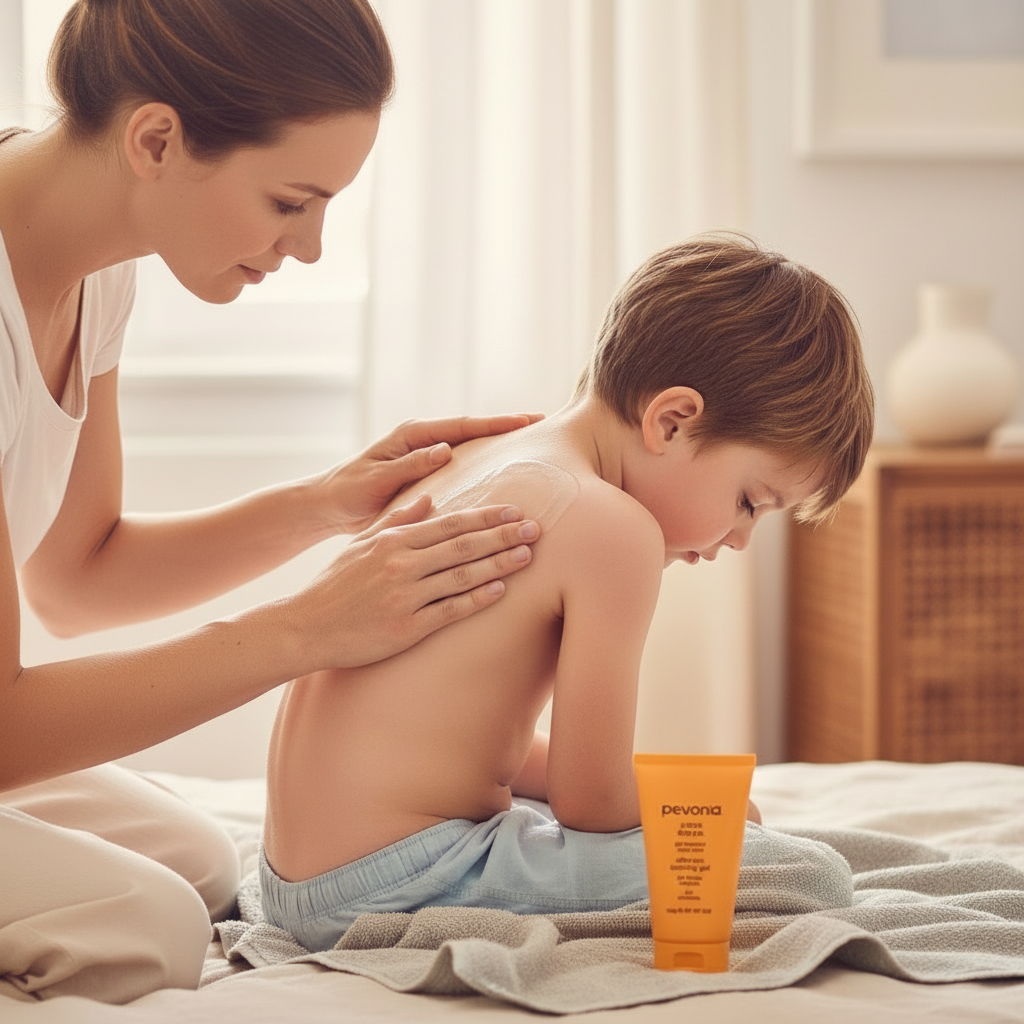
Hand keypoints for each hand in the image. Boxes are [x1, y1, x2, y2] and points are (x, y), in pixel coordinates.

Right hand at [289, 494, 540, 668]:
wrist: (305, 626)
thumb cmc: (334, 585)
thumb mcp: (362, 544)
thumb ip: (397, 520)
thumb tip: (429, 499)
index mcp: (393, 540)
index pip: (450, 524)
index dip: (486, 516)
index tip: (515, 510)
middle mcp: (401, 564)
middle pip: (463, 545)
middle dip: (503, 535)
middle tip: (537, 527)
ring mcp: (404, 596)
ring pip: (462, 575)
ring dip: (499, 564)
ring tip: (528, 555)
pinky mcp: (405, 628)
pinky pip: (450, 610)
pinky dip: (477, 598)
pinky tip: (501, 590)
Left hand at [315, 414, 543, 533]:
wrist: (329, 505)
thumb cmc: (349, 491)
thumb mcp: (378, 478)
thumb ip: (410, 465)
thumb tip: (445, 449)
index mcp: (413, 435)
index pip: (464, 425)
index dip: (498, 423)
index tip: (527, 420)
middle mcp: (423, 441)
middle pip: (474, 430)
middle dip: (506, 427)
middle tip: (542, 424)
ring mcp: (426, 455)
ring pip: (471, 446)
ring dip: (498, 444)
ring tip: (531, 445)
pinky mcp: (426, 472)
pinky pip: (462, 465)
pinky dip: (483, 464)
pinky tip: (503, 473)